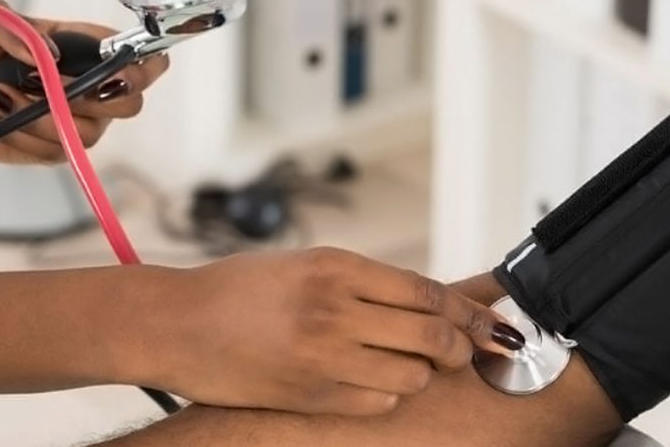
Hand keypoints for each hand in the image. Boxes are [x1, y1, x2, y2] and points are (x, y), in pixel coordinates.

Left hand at [0, 0, 168, 163]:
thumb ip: (9, 25)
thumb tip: (45, 54)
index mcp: (86, 48)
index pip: (141, 57)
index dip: (143, 67)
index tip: (115, 73)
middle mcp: (93, 86)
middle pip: (131, 104)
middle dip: (90, 98)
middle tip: (46, 86)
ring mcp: (79, 120)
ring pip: (89, 133)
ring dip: (42, 118)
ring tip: (2, 97)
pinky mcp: (59, 149)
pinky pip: (60, 152)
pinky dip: (25, 137)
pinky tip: (0, 119)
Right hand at [129, 248, 524, 415]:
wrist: (175, 324)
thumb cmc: (239, 289)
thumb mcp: (305, 265)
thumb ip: (365, 282)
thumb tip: (428, 302)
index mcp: (335, 267)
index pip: (426, 292)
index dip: (469, 311)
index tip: (493, 324)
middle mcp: (333, 310)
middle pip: (431, 335)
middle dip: (460, 346)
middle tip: (464, 350)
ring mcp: (322, 357)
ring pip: (411, 376)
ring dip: (419, 372)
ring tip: (404, 362)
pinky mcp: (309, 396)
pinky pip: (377, 404)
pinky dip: (387, 396)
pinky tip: (371, 381)